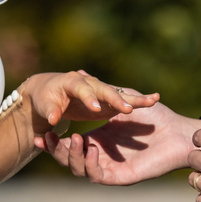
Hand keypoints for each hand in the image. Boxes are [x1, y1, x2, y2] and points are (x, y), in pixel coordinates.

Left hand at [23, 70, 158, 133]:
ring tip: (152, 101)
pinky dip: (140, 100)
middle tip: (128, 109)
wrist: (50, 90)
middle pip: (106, 91)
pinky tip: (155, 100)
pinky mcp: (109, 99)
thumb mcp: (45, 104)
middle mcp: (90, 84)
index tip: (95, 109)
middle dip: (117, 100)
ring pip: (120, 94)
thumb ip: (51, 111)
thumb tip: (53, 119)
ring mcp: (102, 91)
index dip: (90, 98)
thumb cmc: (45, 98)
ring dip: (135, 99)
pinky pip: (127, 99)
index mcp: (73, 82)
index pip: (83, 89)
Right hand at [36, 97, 200, 184]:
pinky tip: (92, 148)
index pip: (68, 145)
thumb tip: (79, 73)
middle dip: (55, 150)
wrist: (178, 132)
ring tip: (75, 139)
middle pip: (68, 159)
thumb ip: (100, 92)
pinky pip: (97, 175)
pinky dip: (90, 164)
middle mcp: (100, 156)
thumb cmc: (155, 116)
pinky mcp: (119, 177)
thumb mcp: (122, 99)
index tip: (42, 132)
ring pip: (79, 169)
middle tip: (48, 137)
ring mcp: (108, 168)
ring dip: (72, 156)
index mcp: (97, 142)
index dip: (53, 142)